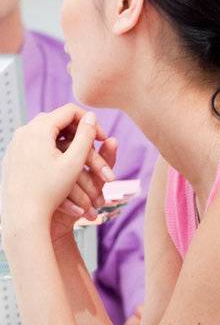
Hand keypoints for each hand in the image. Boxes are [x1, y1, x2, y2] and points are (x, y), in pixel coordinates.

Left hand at [0, 106, 114, 244]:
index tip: (102, 137)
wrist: (23, 213)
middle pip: (56, 119)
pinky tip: (62, 159)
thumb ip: (85, 136)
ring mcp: (15, 143)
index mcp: (38, 130)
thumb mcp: (74, 162)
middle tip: (94, 143)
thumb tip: (91, 116)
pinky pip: (34, 141)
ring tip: (80, 152)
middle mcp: (23, 132)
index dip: (89, 121)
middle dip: (78, 129)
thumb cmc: (50, 190)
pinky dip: (51, 145)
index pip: (69, 111)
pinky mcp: (13, 154)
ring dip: (65, 137)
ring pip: (45, 130)